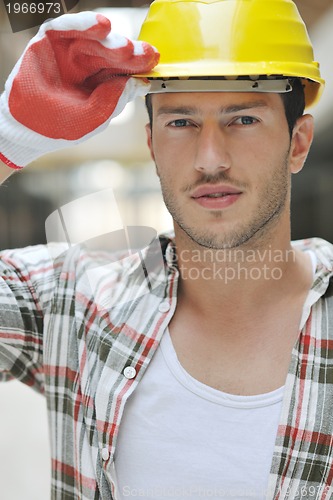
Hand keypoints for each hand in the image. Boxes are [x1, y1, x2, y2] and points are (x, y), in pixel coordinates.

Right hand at [0, 11, 158, 168]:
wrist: (26, 129)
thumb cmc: (59, 126)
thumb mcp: (93, 118)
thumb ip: (114, 102)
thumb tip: (137, 83)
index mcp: (101, 84)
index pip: (123, 69)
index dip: (139, 64)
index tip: (153, 60)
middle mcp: (87, 65)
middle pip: (112, 52)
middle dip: (128, 52)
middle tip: (141, 53)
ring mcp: (69, 52)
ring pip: (93, 38)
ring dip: (110, 39)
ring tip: (123, 44)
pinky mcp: (49, 41)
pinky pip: (66, 27)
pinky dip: (81, 23)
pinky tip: (98, 25)